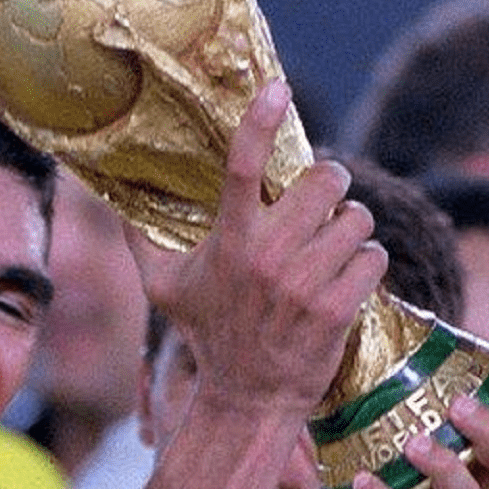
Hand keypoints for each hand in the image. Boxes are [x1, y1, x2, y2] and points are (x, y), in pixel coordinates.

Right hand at [126, 80, 386, 418]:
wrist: (248, 397)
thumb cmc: (207, 333)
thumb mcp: (162, 288)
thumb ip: (140, 238)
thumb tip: (116, 196)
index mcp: (227, 242)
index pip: (240, 166)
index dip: (260, 121)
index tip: (276, 90)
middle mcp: (266, 257)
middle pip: (324, 180)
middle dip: (328, 184)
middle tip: (318, 201)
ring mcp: (305, 284)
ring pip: (357, 218)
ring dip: (350, 228)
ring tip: (331, 248)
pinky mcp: (338, 309)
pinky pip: (373, 258)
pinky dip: (366, 263)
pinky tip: (345, 278)